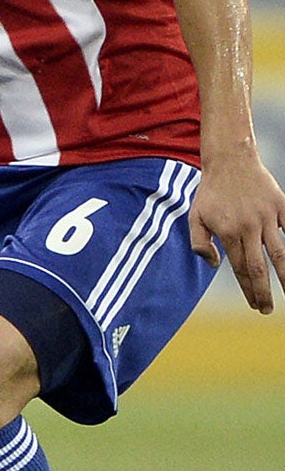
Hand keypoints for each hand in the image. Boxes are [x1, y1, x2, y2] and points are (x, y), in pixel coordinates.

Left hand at [188, 147, 284, 313]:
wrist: (230, 161)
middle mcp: (250, 228)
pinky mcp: (282, 207)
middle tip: (267, 310)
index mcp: (229, 233)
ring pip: (281, 253)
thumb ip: (199, 242)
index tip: (255, 305)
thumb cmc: (210, 191)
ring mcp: (268, 217)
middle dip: (265, 292)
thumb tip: (213, 264)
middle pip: (260, 267)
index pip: (240, 269)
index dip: (248, 289)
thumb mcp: (195, 216)